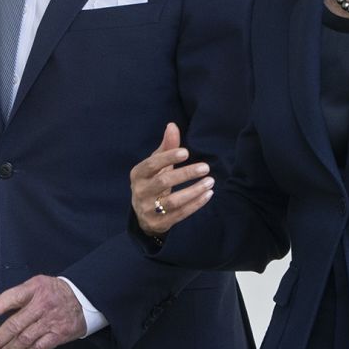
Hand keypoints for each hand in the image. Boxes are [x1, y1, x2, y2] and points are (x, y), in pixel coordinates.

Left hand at [0, 275, 86, 348]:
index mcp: (35, 289)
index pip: (15, 296)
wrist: (83, 297)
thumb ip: (14, 296)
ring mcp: (51, 320)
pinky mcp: (59, 334)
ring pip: (26, 338)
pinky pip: (40, 346)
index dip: (0, 305)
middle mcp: (43, 304)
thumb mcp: (35, 285)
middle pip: (17, 323)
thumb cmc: (54, 292)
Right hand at [130, 122, 214, 236]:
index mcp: (138, 174)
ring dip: (194, 191)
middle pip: (163, 182)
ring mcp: (148, 209)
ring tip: (210, 181)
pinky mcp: (159, 223)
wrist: (143, 213)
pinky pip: (180, 214)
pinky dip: (195, 204)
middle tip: (205, 167)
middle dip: (185, 174)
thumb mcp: (156, 164)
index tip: (186, 152)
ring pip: (173, 201)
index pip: (151, 164)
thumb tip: (172, 125)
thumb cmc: (152, 181)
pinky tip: (208, 194)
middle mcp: (140, 192)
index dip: (168, 158)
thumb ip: (166, 146)